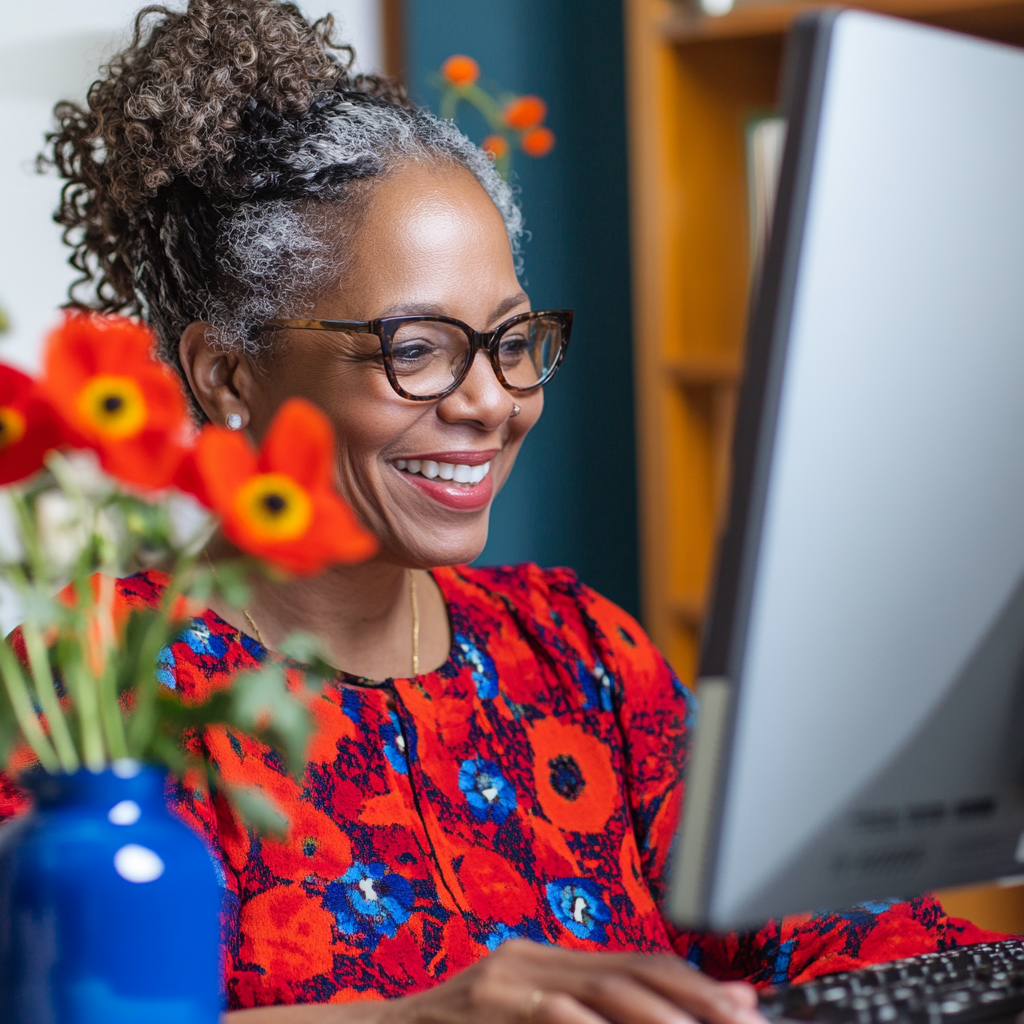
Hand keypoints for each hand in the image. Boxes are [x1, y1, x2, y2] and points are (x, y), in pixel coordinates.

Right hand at [225, 939, 767, 1023]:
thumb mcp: (522, 1017)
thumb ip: (582, 1013)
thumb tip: (651, 1015)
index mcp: (543, 960)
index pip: (632, 961)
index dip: (690, 982)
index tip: (740, 1005)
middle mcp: (528, 960)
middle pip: (627, 971)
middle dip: (692, 998)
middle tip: (743, 1019)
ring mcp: (503, 982)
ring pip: (599, 993)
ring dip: (661, 1016)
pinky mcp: (484, 1005)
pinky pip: (552, 1017)